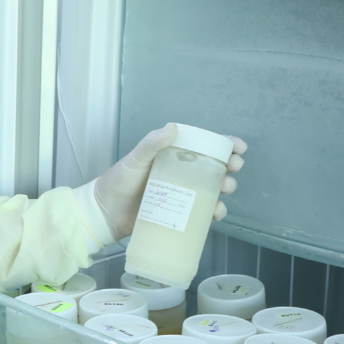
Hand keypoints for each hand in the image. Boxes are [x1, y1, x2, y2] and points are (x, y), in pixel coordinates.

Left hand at [89, 124, 246, 241]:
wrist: (105, 213)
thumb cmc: (118, 181)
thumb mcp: (135, 159)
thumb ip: (152, 144)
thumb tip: (173, 128)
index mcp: (174, 156)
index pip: (205, 147)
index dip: (226, 146)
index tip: (238, 148)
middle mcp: (182, 174)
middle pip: (215, 169)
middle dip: (230, 167)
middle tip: (232, 169)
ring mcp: (182, 195)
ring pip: (213, 191)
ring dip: (225, 189)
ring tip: (224, 190)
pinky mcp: (180, 215)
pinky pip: (203, 213)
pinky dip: (214, 213)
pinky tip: (215, 212)